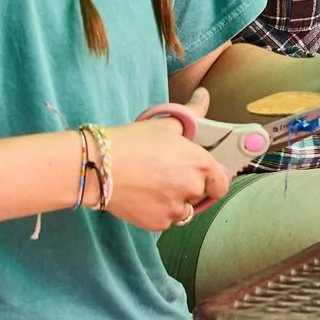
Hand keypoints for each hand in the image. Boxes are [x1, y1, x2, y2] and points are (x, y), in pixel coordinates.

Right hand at [100, 114, 230, 231]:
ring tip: (152, 186)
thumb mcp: (164, 125)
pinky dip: (157, 212)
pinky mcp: (158, 223)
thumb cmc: (131, 142)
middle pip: (200, 194)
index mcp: (200, 163)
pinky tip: (141, 196)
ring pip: (183, 210)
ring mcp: (175, 208)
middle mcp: (192, 188)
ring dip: (174, 202)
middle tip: (165, 175)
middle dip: (187, 187)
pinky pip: (165, 220)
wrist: (97, 167)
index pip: (221, 183)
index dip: (213, 180)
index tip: (201, 176)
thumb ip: (191, 113)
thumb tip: (204, 96)